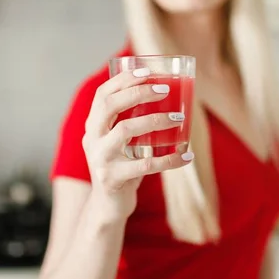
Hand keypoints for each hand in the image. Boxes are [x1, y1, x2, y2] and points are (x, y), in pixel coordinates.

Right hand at [82, 68, 193, 220]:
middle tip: (165, 90)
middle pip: (110, 106)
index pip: (102, 94)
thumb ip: (130, 122)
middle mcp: (92, 139)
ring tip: (179, 118)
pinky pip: (146, 165)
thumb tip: (166, 96)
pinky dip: (170, 160)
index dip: (124, 79)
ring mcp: (100, 159)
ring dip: (155, 120)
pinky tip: (187, 155)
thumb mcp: (118, 143)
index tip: (148, 71)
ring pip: (126, 131)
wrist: (107, 206)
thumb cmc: (121, 166)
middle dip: (137, 93)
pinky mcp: (113, 179)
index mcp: (93, 126)